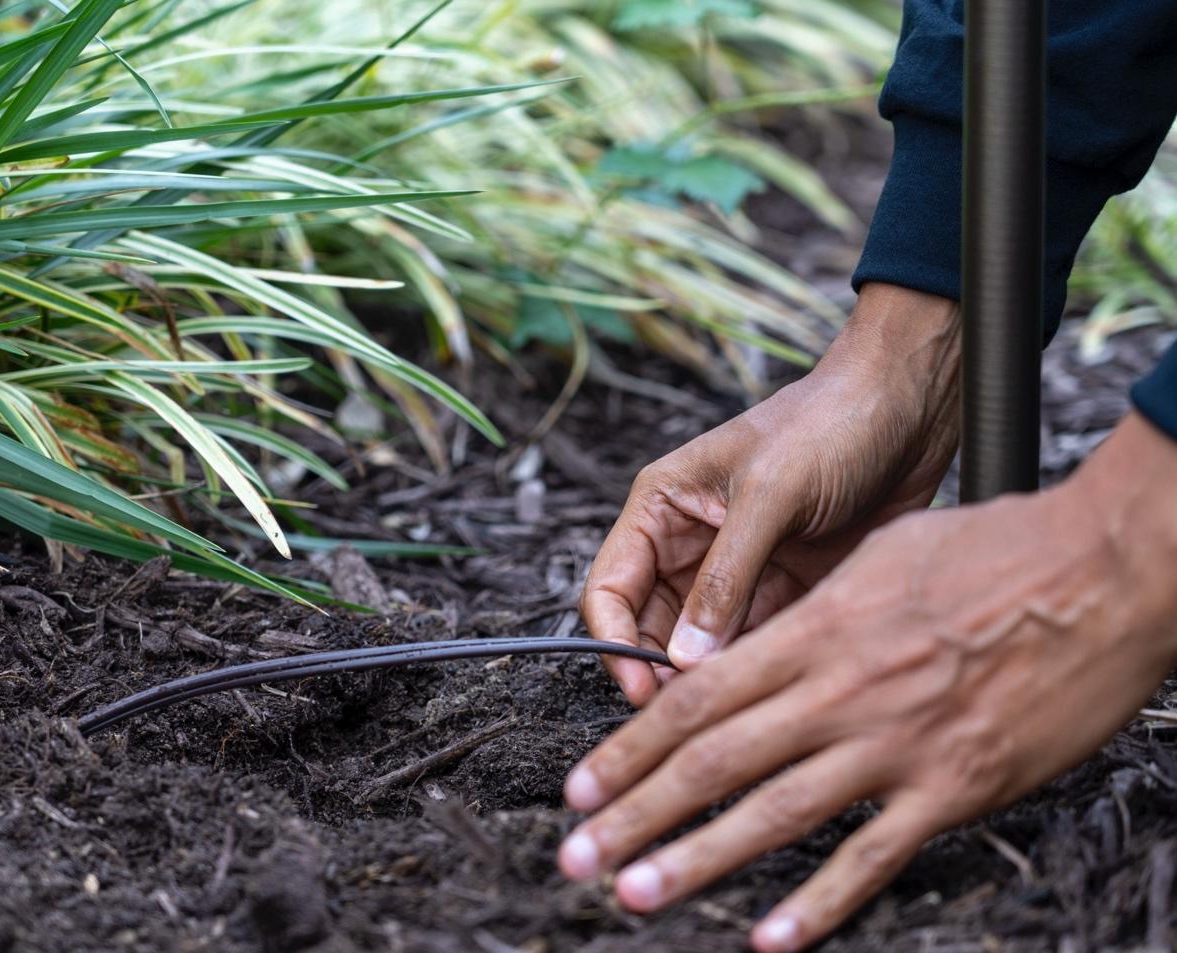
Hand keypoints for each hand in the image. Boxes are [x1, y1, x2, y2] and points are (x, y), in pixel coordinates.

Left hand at [558, 412, 1176, 951]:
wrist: (1103, 572)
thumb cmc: (996, 552)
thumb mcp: (880, 556)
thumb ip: (810, 607)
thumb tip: (755, 636)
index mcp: (814, 631)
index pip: (695, 698)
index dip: (629, 748)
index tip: (580, 788)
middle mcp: (839, 692)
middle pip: (713, 760)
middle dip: (635, 813)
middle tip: (575, 856)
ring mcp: (894, 745)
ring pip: (775, 813)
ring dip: (697, 859)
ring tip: (635, 893)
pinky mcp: (954, 788)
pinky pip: (873, 856)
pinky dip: (820, 904)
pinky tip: (768, 937)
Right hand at [583, 283, 961, 703]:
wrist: (913, 405)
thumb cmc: (832, 422)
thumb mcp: (771, 494)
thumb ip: (726, 578)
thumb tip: (684, 658)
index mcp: (663, 507)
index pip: (612, 588)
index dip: (615, 643)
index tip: (642, 688)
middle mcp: (691, 543)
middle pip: (651, 627)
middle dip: (664, 670)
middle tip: (694, 710)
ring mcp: (739, 570)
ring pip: (703, 645)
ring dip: (715, 676)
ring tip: (741, 700)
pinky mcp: (786, 590)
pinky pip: (757, 643)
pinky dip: (760, 667)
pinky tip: (778, 683)